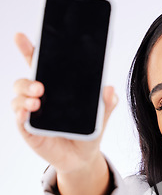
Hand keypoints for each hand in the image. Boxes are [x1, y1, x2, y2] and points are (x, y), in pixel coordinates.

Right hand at [11, 32, 117, 173]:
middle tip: (41, 84)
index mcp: (56, 89)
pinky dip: (20, 112)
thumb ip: (106, 103)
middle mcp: (40, 97)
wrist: (83, 158)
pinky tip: (27, 111)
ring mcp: (32, 113)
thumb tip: (110, 88)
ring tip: (38, 99)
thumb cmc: (88, 133)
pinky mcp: (29, 130)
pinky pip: (19, 119)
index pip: (41, 66)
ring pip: (19, 96)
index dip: (29, 50)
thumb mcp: (101, 117)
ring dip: (25, 94)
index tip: (21, 37)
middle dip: (27, 76)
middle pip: (25, 79)